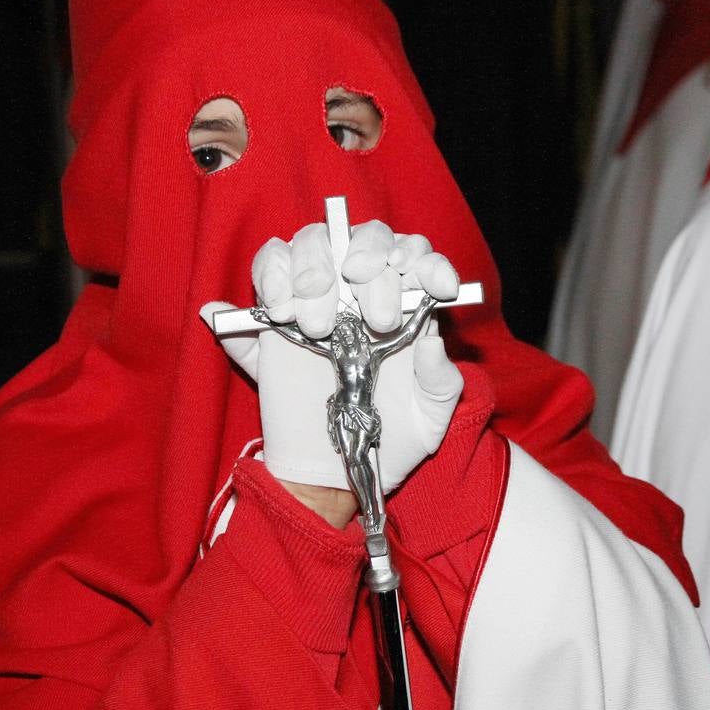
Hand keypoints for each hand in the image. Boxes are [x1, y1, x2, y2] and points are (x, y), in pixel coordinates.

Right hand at [200, 221, 462, 506]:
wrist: (337, 470)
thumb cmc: (394, 435)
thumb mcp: (431, 414)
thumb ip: (440, 380)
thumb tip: (431, 342)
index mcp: (408, 304)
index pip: (417, 255)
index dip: (424, 259)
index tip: (428, 281)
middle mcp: (364, 289)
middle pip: (367, 239)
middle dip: (372, 264)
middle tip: (375, 319)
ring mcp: (320, 294)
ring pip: (314, 242)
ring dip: (315, 269)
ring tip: (317, 325)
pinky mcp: (276, 311)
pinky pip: (269, 267)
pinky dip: (271, 277)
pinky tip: (280, 312)